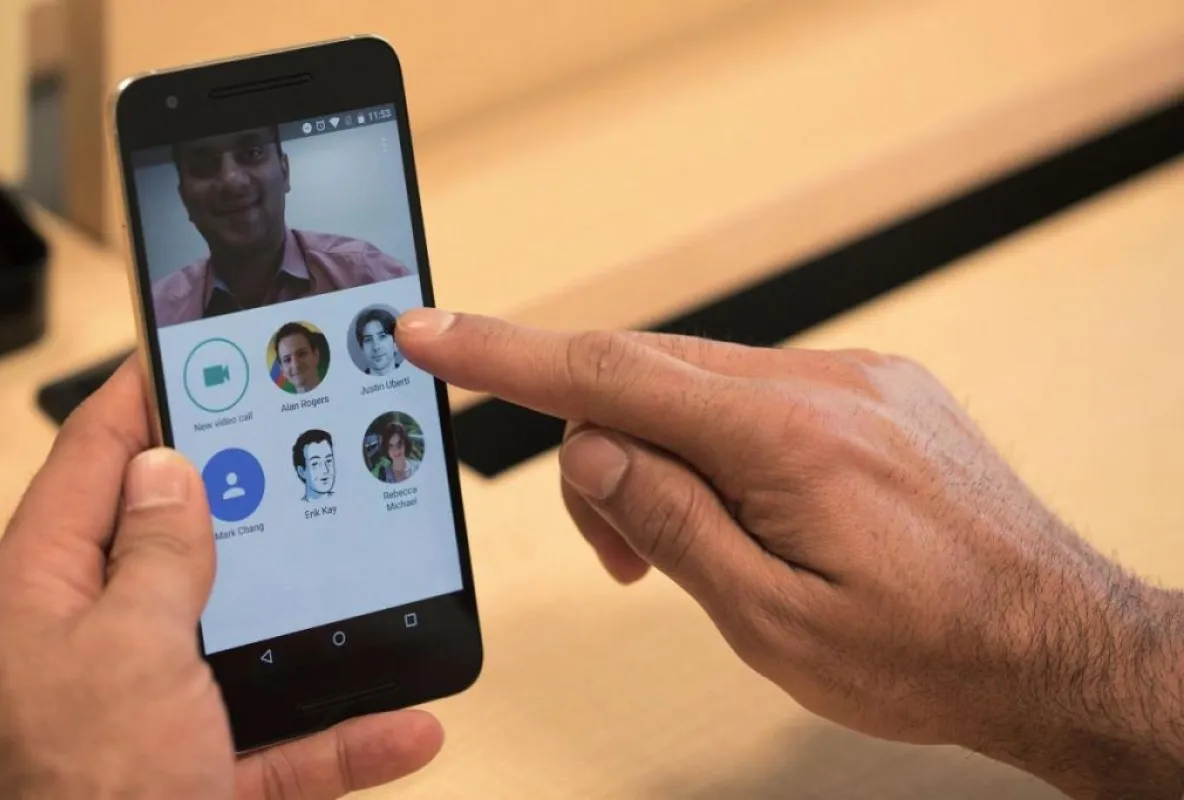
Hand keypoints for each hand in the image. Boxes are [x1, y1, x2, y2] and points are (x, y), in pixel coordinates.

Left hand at [0, 358, 442, 798]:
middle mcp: (92, 646)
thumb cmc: (79, 796)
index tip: (192, 349)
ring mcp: (150, 712)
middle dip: (248, 498)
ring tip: (369, 570)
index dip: (142, 396)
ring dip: (317, 621)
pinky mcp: (198, 775)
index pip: (93, 461)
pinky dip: (344, 736)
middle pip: (180, 543)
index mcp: (44, 597)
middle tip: (305, 444)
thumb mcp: (123, 652)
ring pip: (244, 641)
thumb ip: (154, 556)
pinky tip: (408, 726)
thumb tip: (164, 470)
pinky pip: (281, 743)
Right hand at [397, 310, 1183, 799]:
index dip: (504, 352)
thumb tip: (588, 448)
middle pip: (646, 375)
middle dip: (599, 452)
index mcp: (789, 440)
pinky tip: (743, 510)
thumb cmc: (929, 655)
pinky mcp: (872, 392)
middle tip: (619, 555)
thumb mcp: (773, 624)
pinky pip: (753, 392)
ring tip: (692, 549)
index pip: (609, 374)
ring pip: (698, 384)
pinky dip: (715, 444)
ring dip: (662, 455)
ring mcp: (853, 381)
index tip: (432, 332)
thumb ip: (671, 524)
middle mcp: (821, 385)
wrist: (1058, 645)